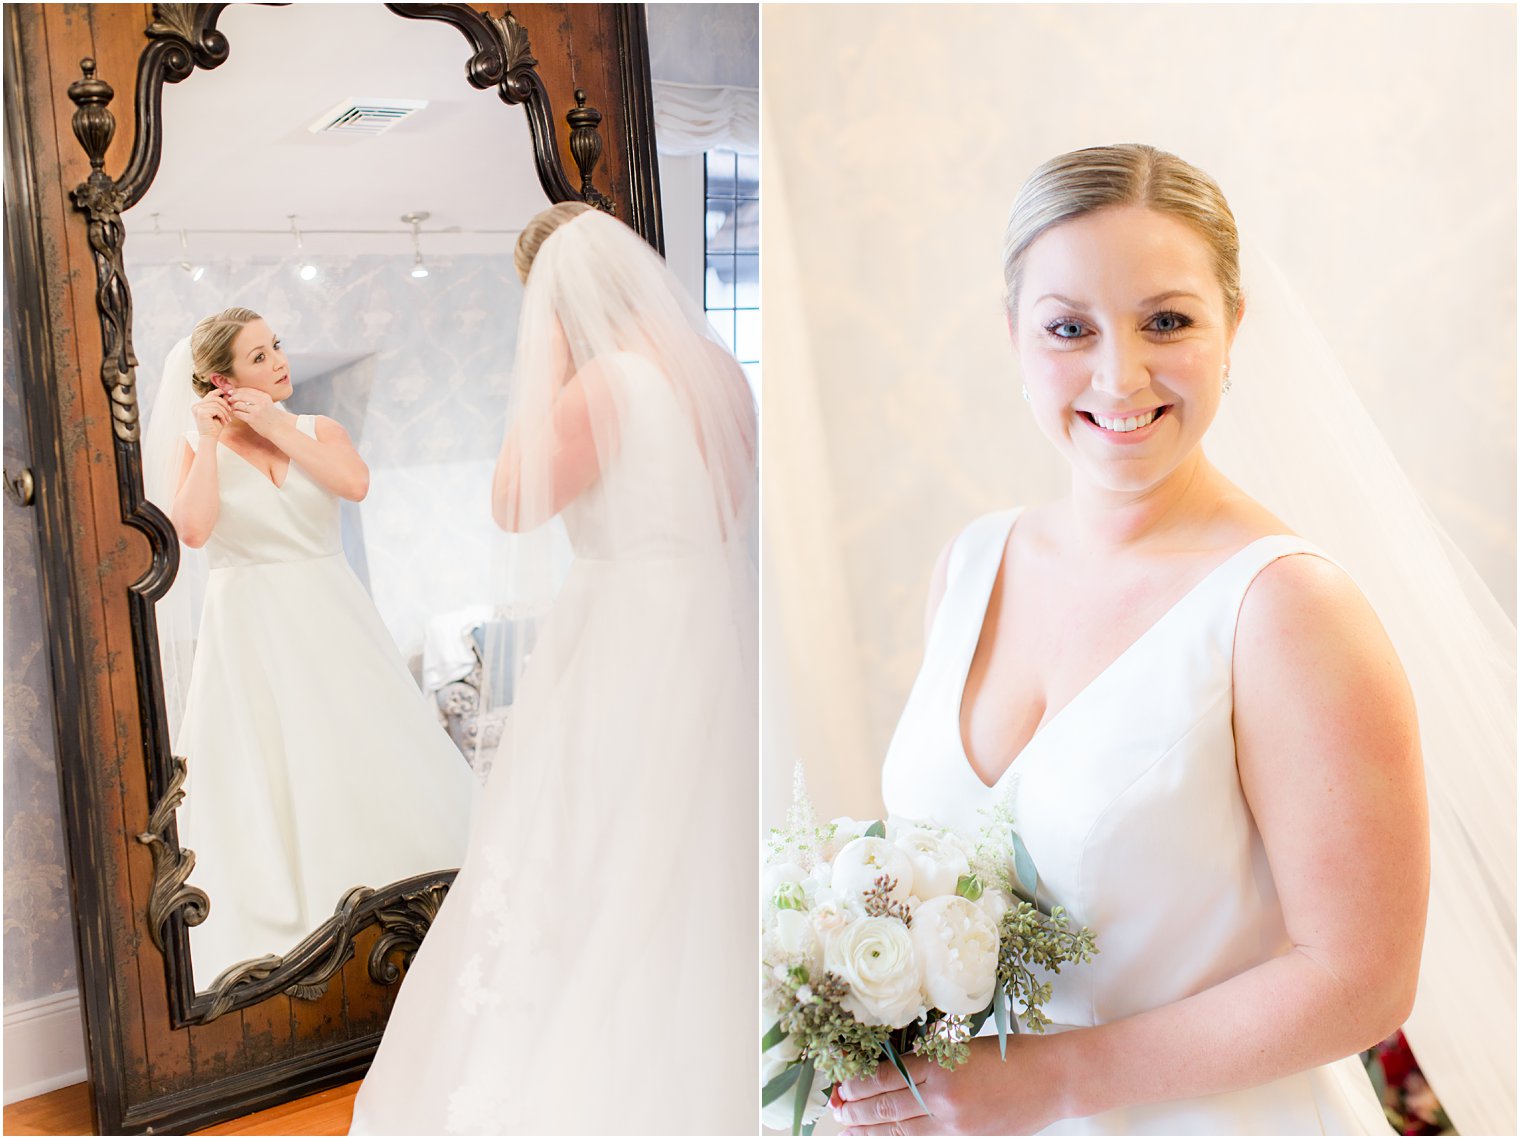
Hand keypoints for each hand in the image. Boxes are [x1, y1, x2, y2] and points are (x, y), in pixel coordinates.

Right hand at [191, 391, 230, 437]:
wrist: (210, 438)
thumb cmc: (214, 427)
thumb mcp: (219, 413)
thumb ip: (221, 404)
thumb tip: (227, 394)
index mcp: (199, 405)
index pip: (210, 394)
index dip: (219, 392)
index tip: (228, 394)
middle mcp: (196, 405)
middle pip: (215, 398)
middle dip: (225, 405)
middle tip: (229, 413)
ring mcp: (197, 408)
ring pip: (216, 404)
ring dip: (224, 412)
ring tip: (226, 419)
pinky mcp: (201, 412)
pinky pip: (216, 409)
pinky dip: (222, 415)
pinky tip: (223, 422)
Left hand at [225, 387, 288, 437]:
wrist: (277, 427)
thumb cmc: (269, 415)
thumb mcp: (266, 402)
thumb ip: (255, 397)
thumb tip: (237, 392)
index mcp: (264, 396)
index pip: (247, 390)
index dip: (237, 390)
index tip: (231, 392)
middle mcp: (261, 402)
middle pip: (241, 396)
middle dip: (233, 397)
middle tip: (229, 399)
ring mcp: (256, 411)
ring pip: (238, 404)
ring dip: (234, 406)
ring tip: (234, 407)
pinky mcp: (252, 419)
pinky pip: (238, 413)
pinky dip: (235, 413)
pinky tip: (237, 413)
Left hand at [834, 1036, 1066, 1135]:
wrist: (1054, 1079)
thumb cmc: (1012, 1052)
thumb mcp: (965, 1046)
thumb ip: (932, 1060)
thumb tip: (896, 1071)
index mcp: (941, 1065)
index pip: (887, 1077)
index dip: (859, 1083)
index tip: (840, 1084)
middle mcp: (943, 1096)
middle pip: (888, 1106)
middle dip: (858, 1109)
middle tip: (835, 1110)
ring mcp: (955, 1121)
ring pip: (902, 1128)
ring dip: (872, 1128)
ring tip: (849, 1127)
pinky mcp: (967, 1136)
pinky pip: (924, 1137)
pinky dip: (900, 1136)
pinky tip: (885, 1135)